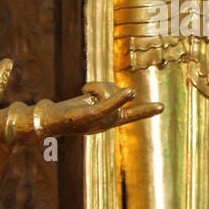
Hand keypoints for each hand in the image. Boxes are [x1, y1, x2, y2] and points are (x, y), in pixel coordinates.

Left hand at [35, 83, 162, 137]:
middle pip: (117, 92)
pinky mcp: (89, 115)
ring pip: (109, 91)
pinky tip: (132, 92)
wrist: (46, 121)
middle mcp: (106, 123)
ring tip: (82, 95)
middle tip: (86, 92)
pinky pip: (108, 105)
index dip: (145, 111)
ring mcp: (98, 120)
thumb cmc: (67, 114)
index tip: (162, 107)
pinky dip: (120, 98)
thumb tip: (128, 92)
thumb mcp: (90, 104)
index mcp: (108, 121)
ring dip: (95, 86)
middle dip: (105, 86)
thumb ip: (107, 97)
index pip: (130, 115)